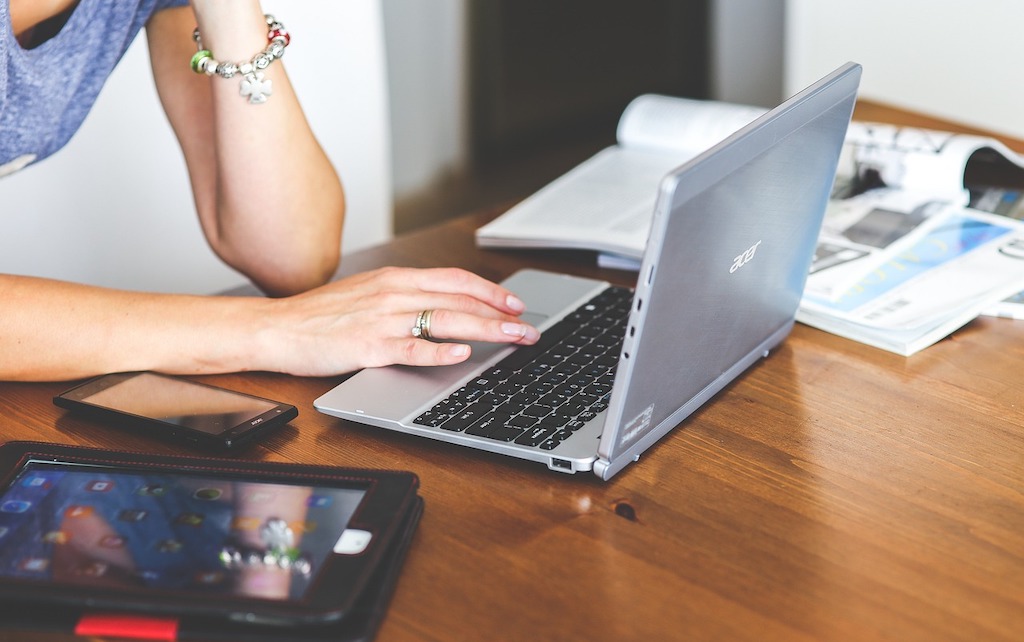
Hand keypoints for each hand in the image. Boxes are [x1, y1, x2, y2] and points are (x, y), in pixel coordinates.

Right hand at [255, 267, 540, 375]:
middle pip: (459, 300)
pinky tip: (461, 355)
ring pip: (445, 320)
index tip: (515, 304)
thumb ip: (405, 297)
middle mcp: (393, 293)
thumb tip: (443, 307)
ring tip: (513, 339)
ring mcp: (382, 319)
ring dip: (485, 330)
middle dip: (500, 315)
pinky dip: (439, 351)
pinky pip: (411, 347)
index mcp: (396, 278)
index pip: (455, 279)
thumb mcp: (368, 294)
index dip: (490, 291)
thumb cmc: (321, 316)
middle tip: (528, 329)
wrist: (276, 327)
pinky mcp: (368, 346)